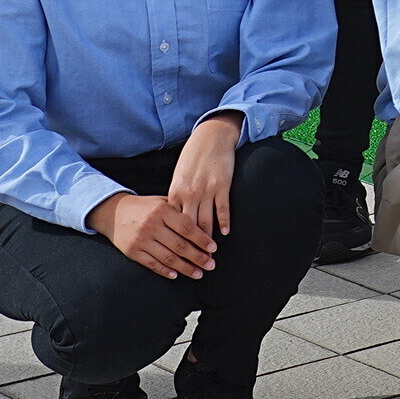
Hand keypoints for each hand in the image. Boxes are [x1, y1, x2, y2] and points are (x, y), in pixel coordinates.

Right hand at [90, 189, 219, 279]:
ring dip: (185, 268)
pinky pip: (152, 264)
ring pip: (168, 258)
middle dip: (198, 257)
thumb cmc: (144, 207)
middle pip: (180, 245)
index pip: (187, 228)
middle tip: (211, 265)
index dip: (202, 239)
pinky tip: (177, 275)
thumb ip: (179, 211)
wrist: (113, 212)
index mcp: (162, 211)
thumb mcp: (161, 202)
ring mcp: (141, 240)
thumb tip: (203, 225)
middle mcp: (152, 225)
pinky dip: (165, 271)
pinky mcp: (132, 251)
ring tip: (198, 273)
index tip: (213, 248)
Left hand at [167, 114, 239, 245]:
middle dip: (191, 246)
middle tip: (195, 261)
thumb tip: (173, 216)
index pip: (173, 223)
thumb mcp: (179, 176)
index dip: (175, 240)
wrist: (211, 137)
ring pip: (206, 221)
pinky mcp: (222, 185)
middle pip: (189, 227)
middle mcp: (189, 194)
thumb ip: (176, 196)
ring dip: (208, 239)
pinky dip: (224, 222)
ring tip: (211, 253)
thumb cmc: (193, 157)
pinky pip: (223, 208)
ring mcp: (206, 190)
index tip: (177, 254)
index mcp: (175, 192)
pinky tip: (226, 232)